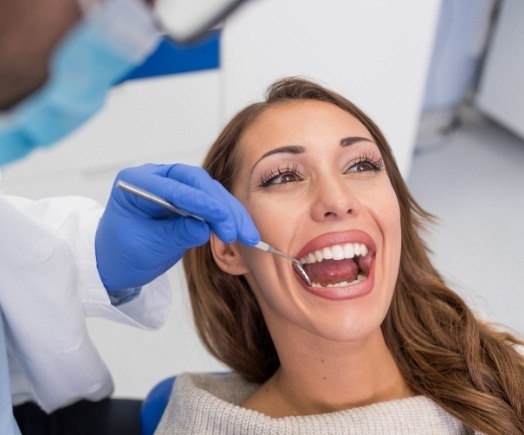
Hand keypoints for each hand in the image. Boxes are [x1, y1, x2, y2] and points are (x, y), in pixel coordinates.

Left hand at [95, 163, 259, 291]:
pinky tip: (242, 232)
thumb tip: (204, 229)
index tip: (220, 216)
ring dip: (231, 213)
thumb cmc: (120, 254)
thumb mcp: (145, 247)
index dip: (199, 201)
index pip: (173, 186)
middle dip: (220, 206)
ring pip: (211, 193)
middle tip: (234, 230)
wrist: (117, 264)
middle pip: (197, 182)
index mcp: (136, 182)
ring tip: (247, 235)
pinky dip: (229, 218)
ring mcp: (175, 188)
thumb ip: (174, 235)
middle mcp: (158, 178)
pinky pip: (214, 205)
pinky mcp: (189, 202)